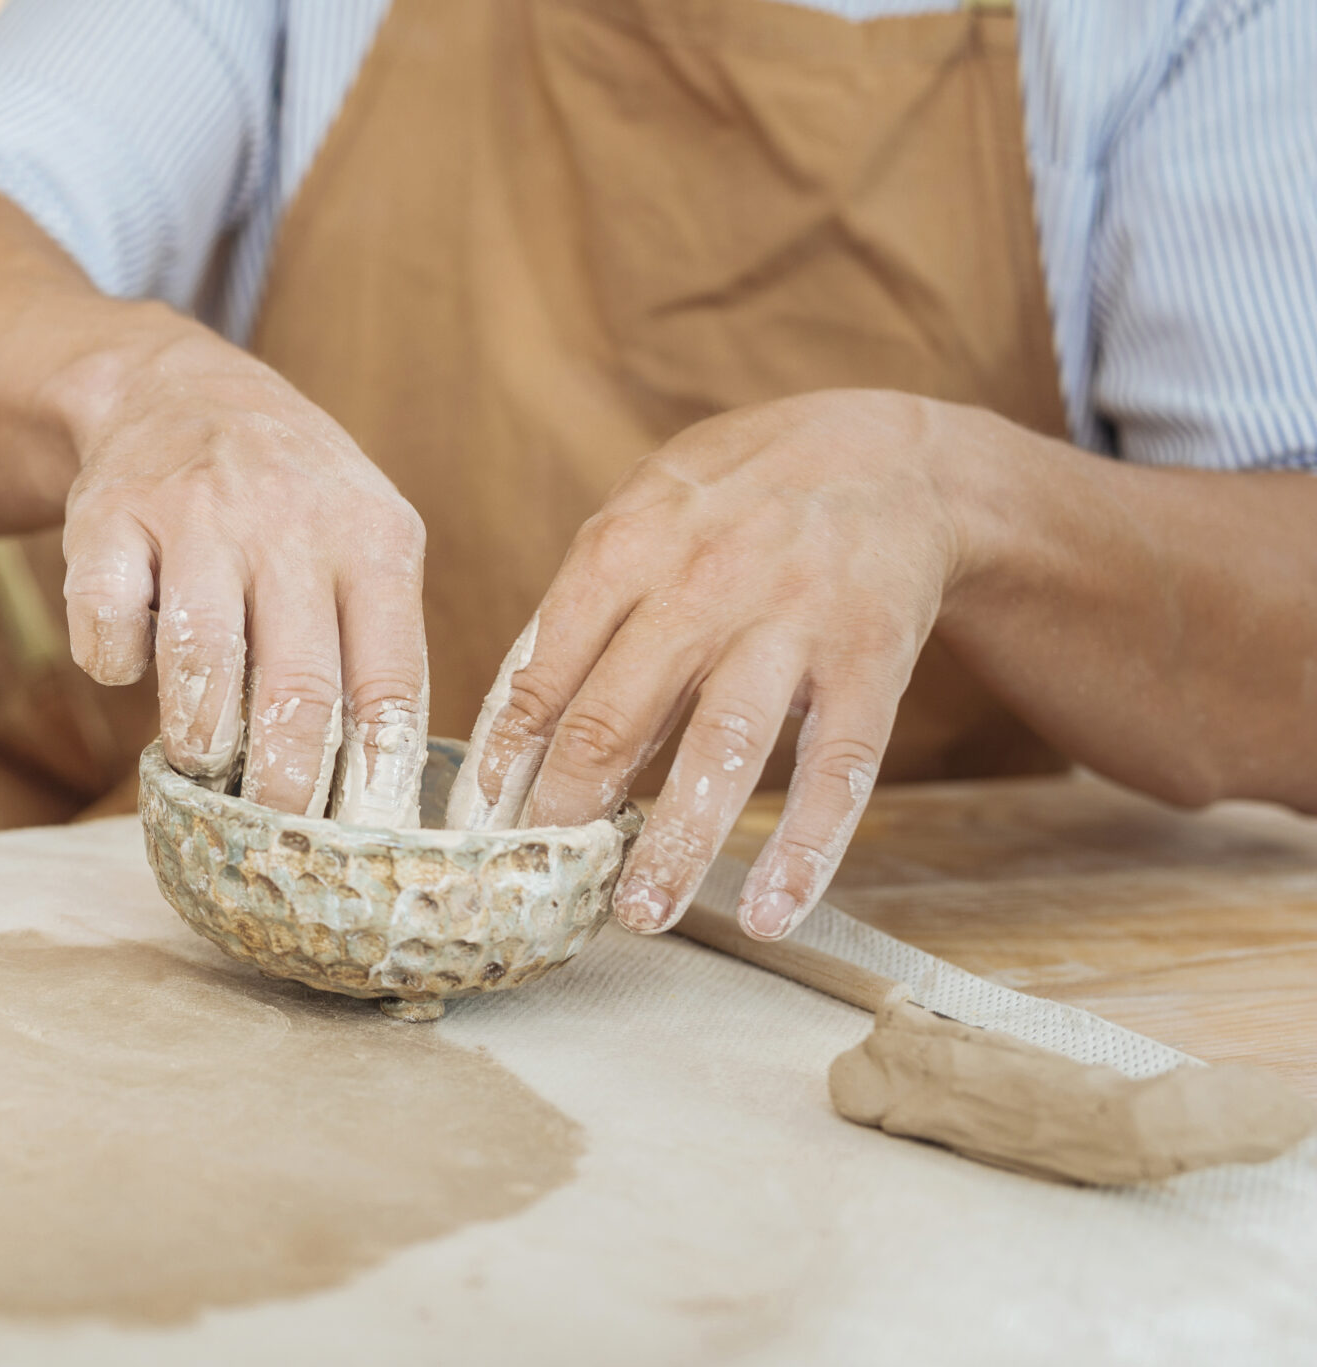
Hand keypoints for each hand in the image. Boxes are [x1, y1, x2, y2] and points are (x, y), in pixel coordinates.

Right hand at [52, 322, 429, 819]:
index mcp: (375, 538)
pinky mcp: (107, 518)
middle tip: (268, 827)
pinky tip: (133, 654)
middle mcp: (290, 521)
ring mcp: (195, 515)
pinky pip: (105, 631)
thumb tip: (379, 799)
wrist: (175, 387)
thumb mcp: (362, 540)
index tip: (358, 843)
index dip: (373, 781)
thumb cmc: (288, 499)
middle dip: (282, 787)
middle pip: (297, 692)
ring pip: (200, 668)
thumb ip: (376, 645)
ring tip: (202, 753)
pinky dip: (113, 666)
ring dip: (199, 738)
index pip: (388, 685)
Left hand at [463, 391, 964, 940]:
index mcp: (624, 547)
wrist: (888, 452)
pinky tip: (774, 909)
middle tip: (541, 883)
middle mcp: (702, 583)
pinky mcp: (871, 660)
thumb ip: (574, 613)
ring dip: (678, 842)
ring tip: (640, 913)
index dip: (504, 760)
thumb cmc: (732, 500)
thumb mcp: (637, 518)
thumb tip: (504, 726)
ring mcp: (791, 622)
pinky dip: (807, 846)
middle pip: (617, 713)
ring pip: (722, 748)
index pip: (543, 670)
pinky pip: (839, 767)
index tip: (478, 829)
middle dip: (570, 809)